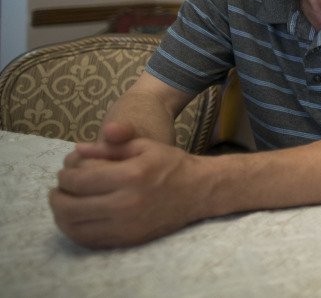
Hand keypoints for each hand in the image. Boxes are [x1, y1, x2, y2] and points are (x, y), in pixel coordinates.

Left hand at [49, 125, 203, 248]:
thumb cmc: (170, 164)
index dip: (65, 176)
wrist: (199, 191)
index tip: (65, 172)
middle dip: (57, 197)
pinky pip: (89, 241)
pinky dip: (75, 231)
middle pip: (71, 207)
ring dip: (61, 216)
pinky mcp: (128, 239)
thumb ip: (111, 146)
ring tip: (64, 204)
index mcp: (131, 175)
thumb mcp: (144, 145)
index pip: (80, 181)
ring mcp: (127, 225)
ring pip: (76, 228)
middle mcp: (127, 203)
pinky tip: (76, 219)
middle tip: (58, 190)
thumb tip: (77, 149)